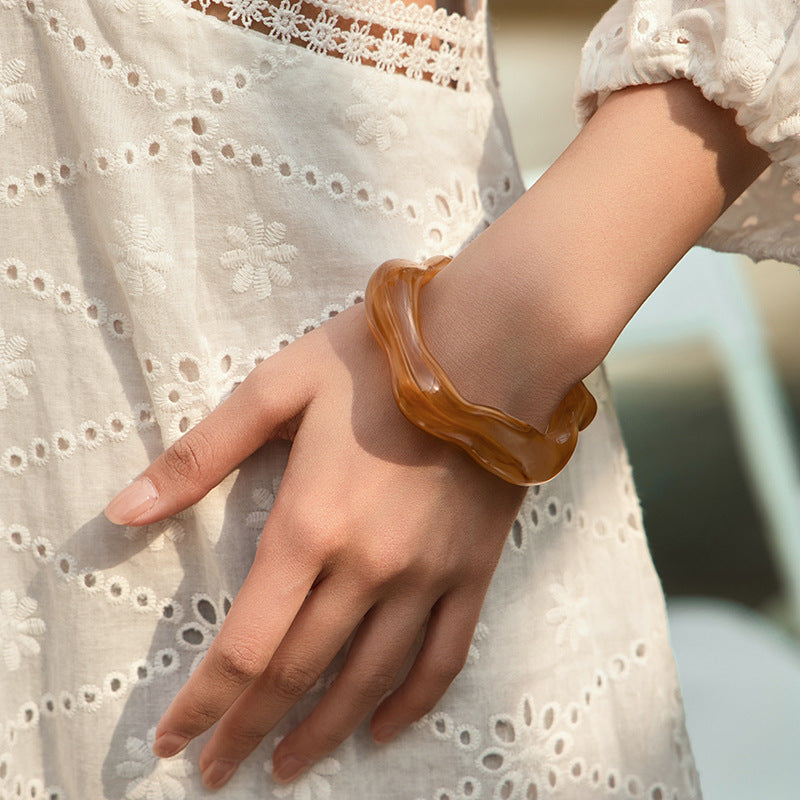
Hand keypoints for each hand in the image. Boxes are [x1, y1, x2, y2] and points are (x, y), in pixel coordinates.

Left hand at [105, 301, 525, 789]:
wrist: (488, 348)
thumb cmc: (376, 362)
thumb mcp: (276, 389)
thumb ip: (199, 456)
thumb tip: (122, 513)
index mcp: (310, 526)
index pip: (245, 645)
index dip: (204, 702)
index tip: (175, 744)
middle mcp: (367, 568)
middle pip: (298, 673)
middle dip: (250, 728)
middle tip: (221, 770)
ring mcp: (426, 576)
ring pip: (369, 679)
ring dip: (323, 732)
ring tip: (288, 767)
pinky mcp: (472, 570)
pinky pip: (444, 655)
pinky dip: (412, 702)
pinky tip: (384, 728)